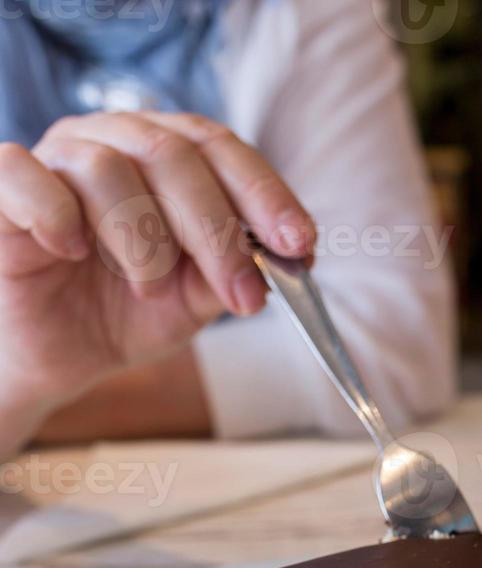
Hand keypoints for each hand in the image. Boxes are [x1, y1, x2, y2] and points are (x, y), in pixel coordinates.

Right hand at [0, 111, 314, 453]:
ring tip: (147, 289)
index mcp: (163, 156)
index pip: (219, 148)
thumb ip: (233, 272)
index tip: (299, 244)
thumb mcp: (195, 301)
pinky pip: (27, 178)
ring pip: (107, 170)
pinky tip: (74, 253)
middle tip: (242, 295)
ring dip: (143, 243)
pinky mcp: (4, 192)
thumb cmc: (125, 316)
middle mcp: (111, 143)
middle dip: (218, 232)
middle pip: (173, 154)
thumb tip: (287, 257)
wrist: (59, 357)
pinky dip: (57, 216)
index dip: (264, 194)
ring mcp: (55, 161)